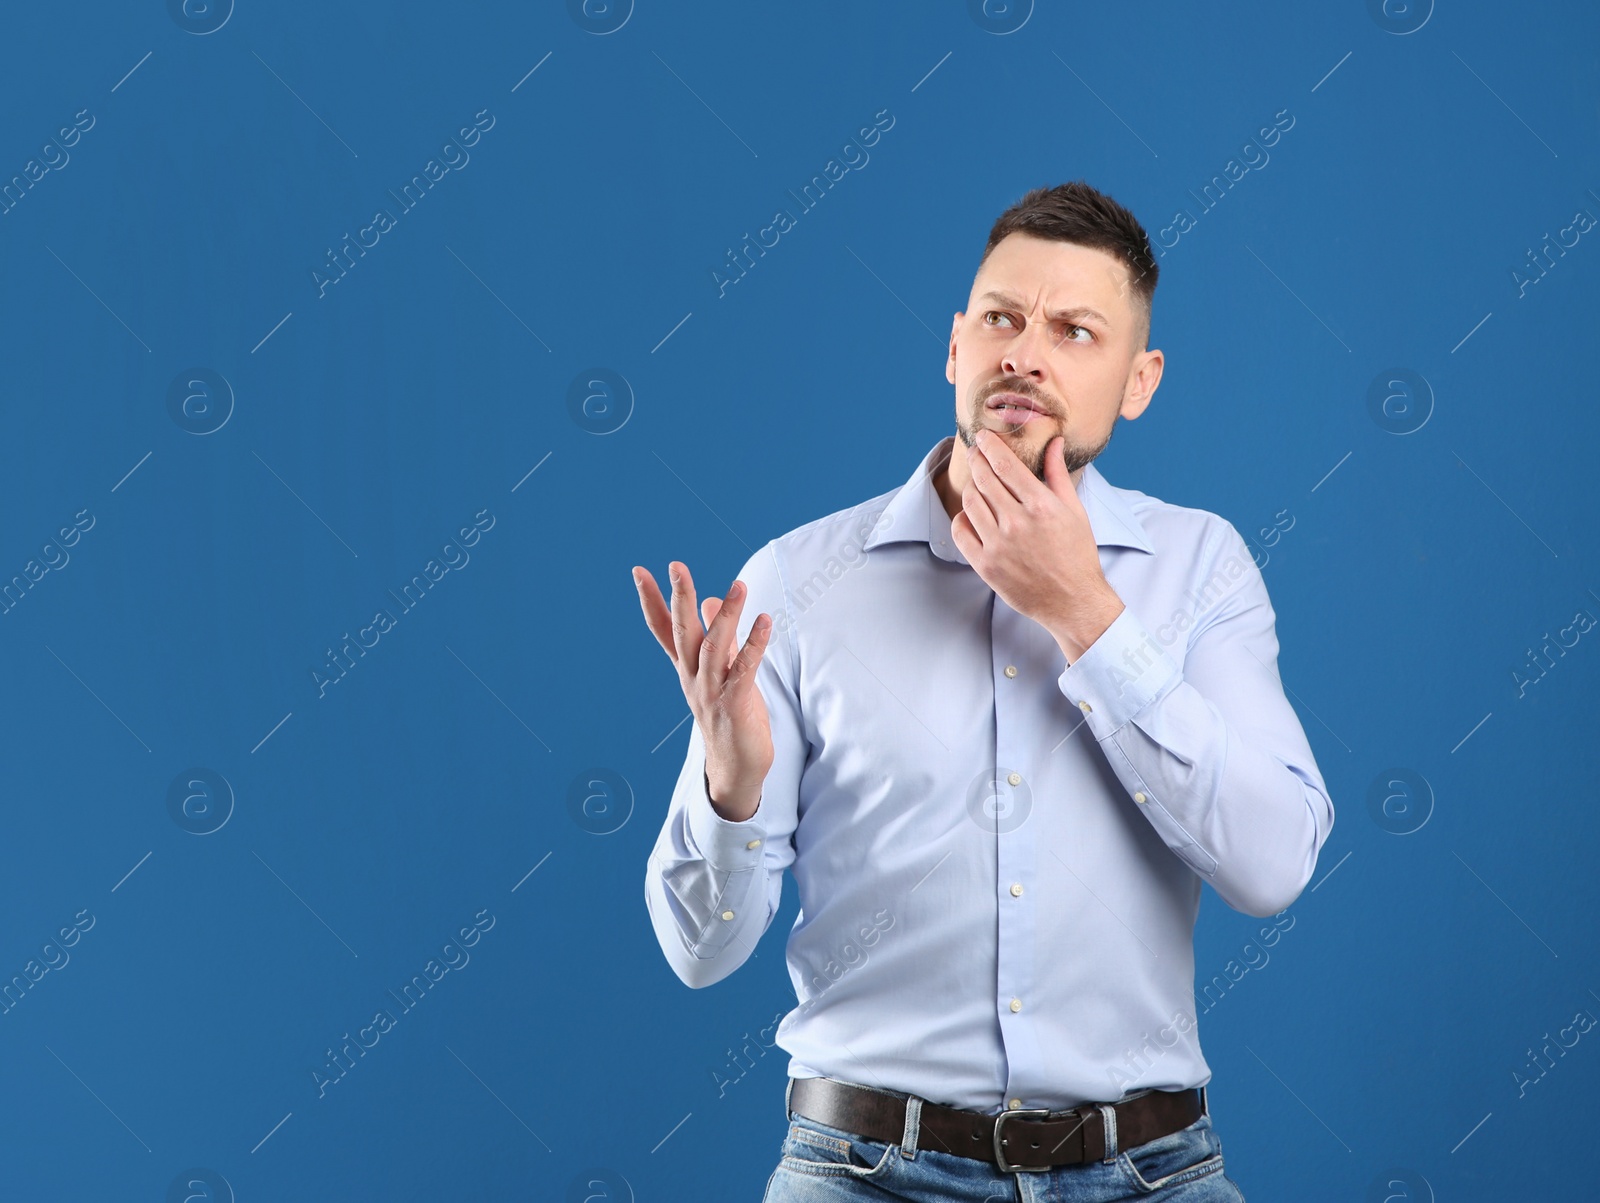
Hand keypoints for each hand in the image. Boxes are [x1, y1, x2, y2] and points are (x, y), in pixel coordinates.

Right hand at [633, 560, 772, 819]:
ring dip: (726, 616)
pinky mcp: (734, 704)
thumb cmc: (730, 717)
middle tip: (676, 566)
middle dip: (679, 598)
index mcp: (686, 669)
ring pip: (714, 647)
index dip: (651, 600)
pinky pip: (744, 669)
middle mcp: (693, 678)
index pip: (663, 629)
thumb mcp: (720, 672)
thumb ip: (717, 637)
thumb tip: (711, 601)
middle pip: (682, 633)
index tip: (640, 571)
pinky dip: (753, 644)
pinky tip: (764, 621)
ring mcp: (711, 692)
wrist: (736, 769)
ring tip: (739, 585)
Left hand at [951, 430, 1124, 660]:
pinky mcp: (985, 565)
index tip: (983, 436)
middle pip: (983, 479)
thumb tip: (1054, 442)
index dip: (989, 445)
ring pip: (970, 502)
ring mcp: (998, 546)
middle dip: (976, 459)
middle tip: (975, 452)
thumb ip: (1057, 475)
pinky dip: (962, 517)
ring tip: (977, 484)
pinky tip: (971, 514)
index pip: (1005, 464)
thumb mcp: (1074, 511)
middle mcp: (1017, 523)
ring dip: (971, 487)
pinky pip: (961, 531)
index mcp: (1041, 506)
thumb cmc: (1077, 555)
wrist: (1072, 601)